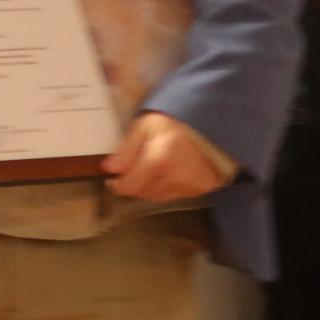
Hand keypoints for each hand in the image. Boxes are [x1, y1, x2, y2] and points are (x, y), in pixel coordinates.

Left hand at [102, 111, 229, 202]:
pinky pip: (173, 196)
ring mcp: (189, 186)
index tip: (112, 179)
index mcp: (159, 159)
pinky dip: (166, 187)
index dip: (116, 184)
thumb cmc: (175, 122)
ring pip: (156, 196)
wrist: (211, 124)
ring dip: (149, 186)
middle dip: (133, 182)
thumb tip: (108, 169)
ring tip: (153, 167)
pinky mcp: (198, 190)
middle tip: (135, 166)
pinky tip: (169, 171)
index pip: (129, 186)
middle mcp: (175, 177)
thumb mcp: (145, 126)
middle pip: (141, 193)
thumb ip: (126, 149)